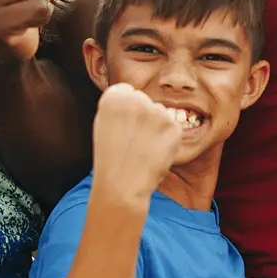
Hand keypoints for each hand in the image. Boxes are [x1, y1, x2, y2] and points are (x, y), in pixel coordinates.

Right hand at [91, 83, 182, 203]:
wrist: (122, 186)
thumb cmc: (110, 159)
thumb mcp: (103, 124)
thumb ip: (119, 107)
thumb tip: (136, 97)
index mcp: (113, 96)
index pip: (127, 91)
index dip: (126, 111)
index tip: (123, 126)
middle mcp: (136, 98)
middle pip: (144, 101)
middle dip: (142, 117)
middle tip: (133, 140)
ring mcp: (156, 112)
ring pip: (160, 114)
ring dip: (155, 128)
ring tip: (142, 149)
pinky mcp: (173, 126)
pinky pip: (172, 128)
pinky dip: (166, 140)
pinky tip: (153, 153)